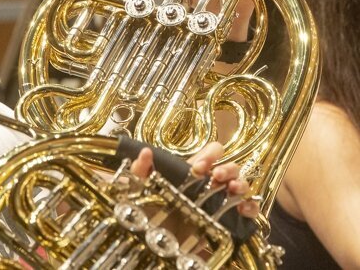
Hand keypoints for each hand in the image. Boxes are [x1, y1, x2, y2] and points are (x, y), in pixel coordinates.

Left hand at [130, 142, 259, 217]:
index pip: (212, 153)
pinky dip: (251, 207)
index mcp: (195, 171)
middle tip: (216, 175)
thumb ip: (141, 169)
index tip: (199, 166)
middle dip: (226, 168)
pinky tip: (243, 209)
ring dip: (240, 183)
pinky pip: (249, 210)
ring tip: (232, 188)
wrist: (157, 241)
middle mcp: (212, 183)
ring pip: (242, 185)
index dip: (210, 154)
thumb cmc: (151, 209)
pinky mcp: (229, 220)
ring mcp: (222, 201)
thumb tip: (145, 152)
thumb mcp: (141, 187)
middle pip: (231, 167)